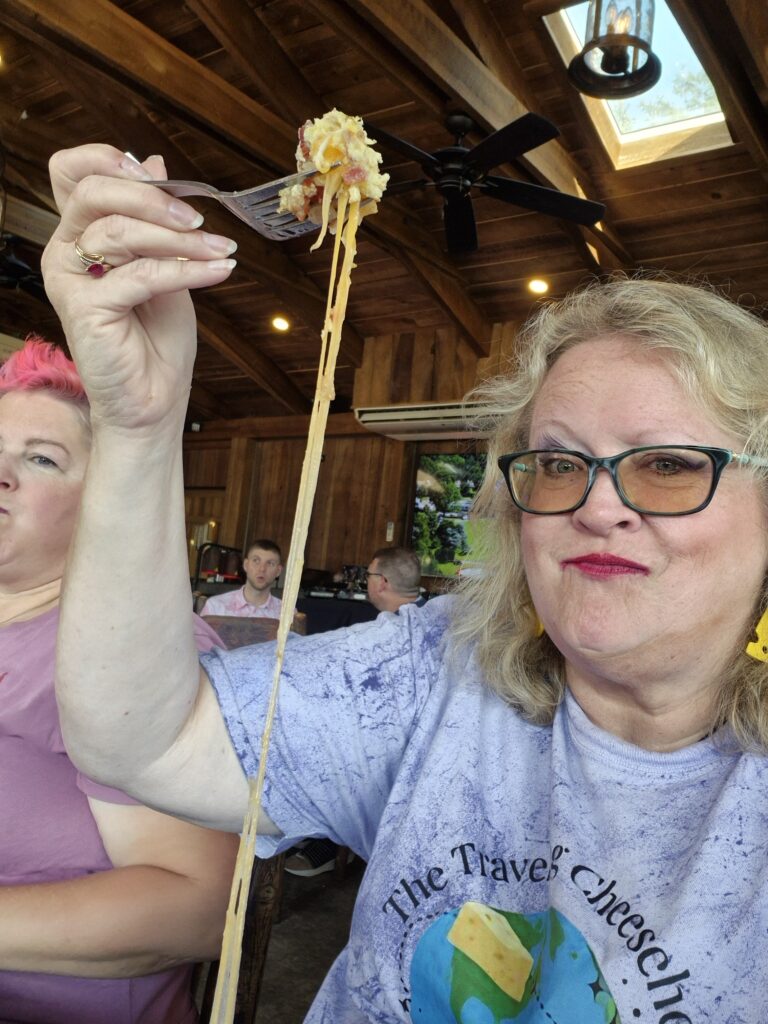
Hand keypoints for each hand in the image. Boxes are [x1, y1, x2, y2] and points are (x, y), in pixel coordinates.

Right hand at [41, 144, 237, 434]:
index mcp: (79, 234)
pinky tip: (219, 272)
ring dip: (179, 238)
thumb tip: (153, 161)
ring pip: (118, 231)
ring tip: (220, 250)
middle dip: (152, 198)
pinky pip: (140, 274)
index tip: (157, 174)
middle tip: (199, 219)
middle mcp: (64, 252)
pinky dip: (186, 270)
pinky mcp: (84, 309)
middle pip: (92, 193)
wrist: (155, 399)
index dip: (107, 159)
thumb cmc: (156, 339)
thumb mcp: (164, 265)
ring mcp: (68, 280)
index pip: (71, 172)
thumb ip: (155, 219)